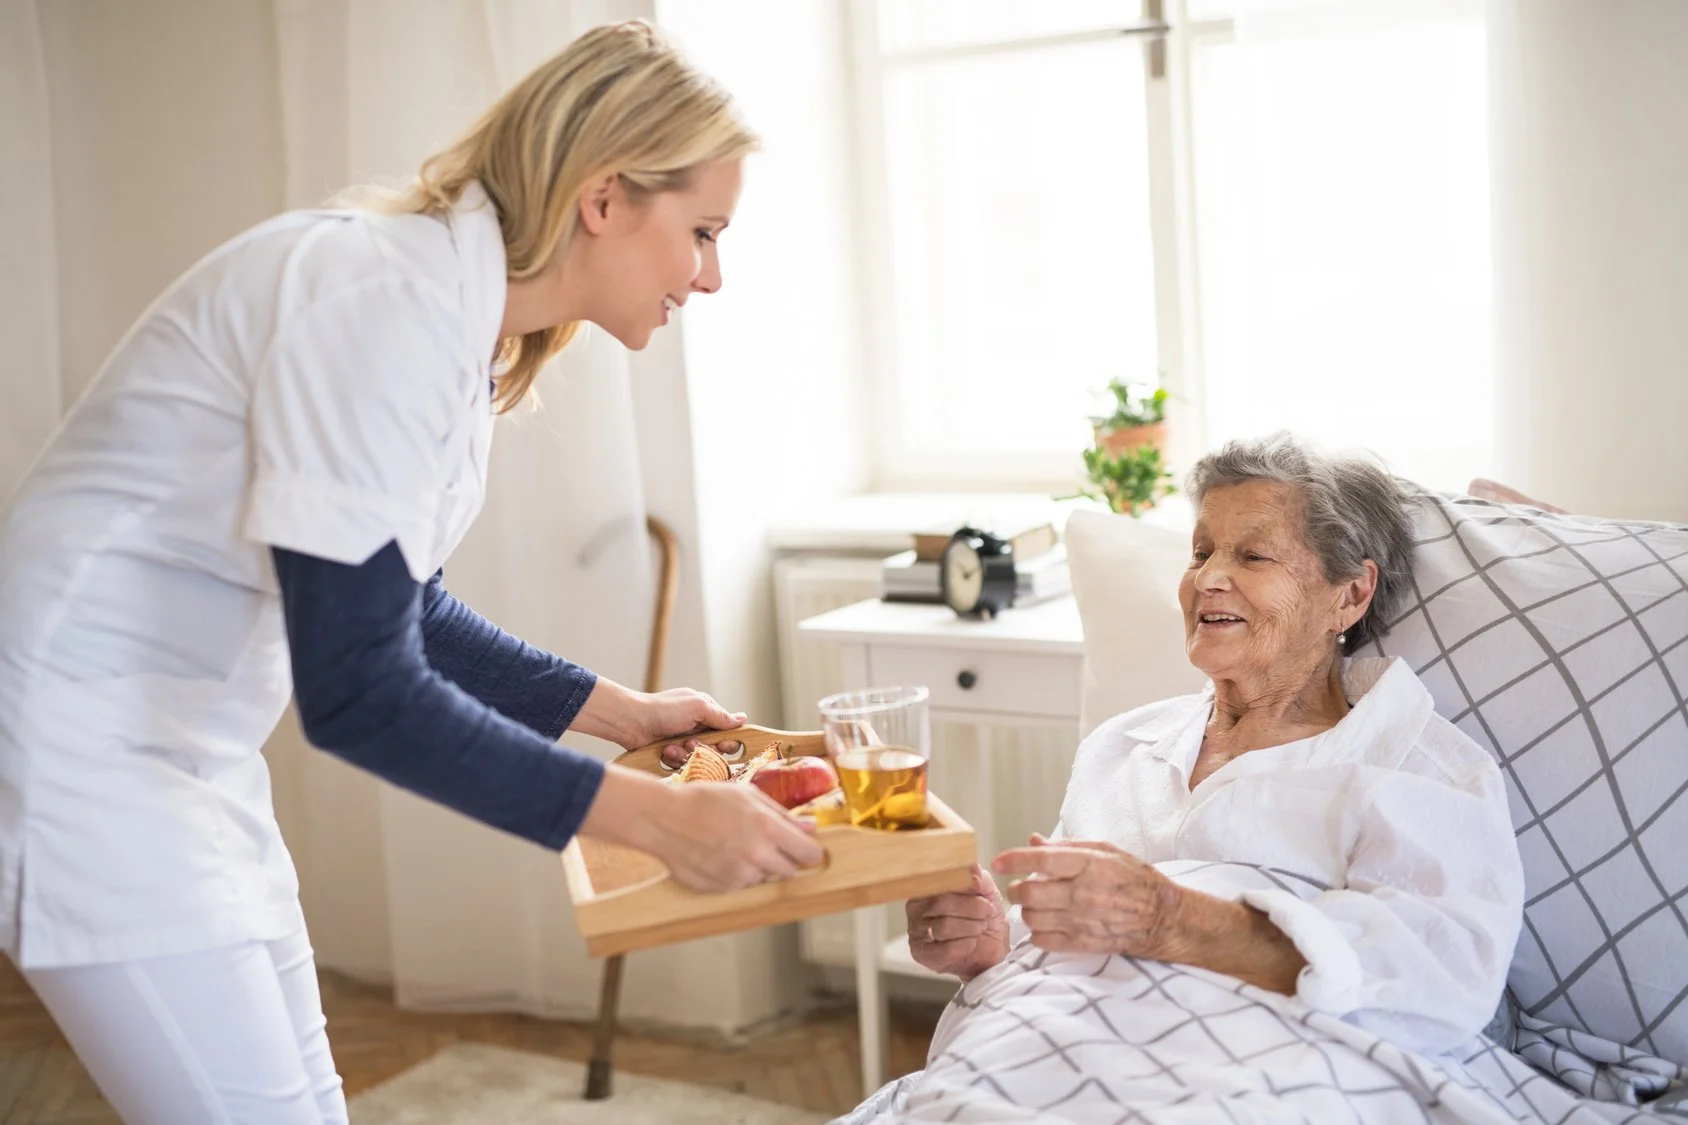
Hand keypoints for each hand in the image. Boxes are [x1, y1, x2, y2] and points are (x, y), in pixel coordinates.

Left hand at [574, 679, 745, 750]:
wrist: (632, 721)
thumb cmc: (664, 709)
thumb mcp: (697, 707)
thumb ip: (721, 716)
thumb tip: (743, 719)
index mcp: (706, 713)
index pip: (728, 732)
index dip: (728, 742)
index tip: (723, 745)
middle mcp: (697, 727)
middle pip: (714, 749)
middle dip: (705, 749)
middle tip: (692, 743)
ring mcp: (683, 741)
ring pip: (697, 758)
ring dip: (685, 753)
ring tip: (672, 746)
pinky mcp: (670, 753)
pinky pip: (681, 764)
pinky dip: (673, 758)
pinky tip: (664, 750)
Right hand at [655, 781, 824, 891]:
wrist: (663, 820)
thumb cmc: (704, 801)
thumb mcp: (747, 796)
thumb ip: (783, 815)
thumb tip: (810, 827)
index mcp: (768, 829)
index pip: (809, 854)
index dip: (809, 850)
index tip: (804, 848)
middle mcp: (757, 857)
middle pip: (790, 871)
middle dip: (782, 858)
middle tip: (763, 842)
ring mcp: (739, 876)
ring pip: (764, 879)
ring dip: (757, 867)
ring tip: (733, 845)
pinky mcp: (722, 890)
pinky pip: (741, 885)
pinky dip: (736, 874)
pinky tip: (719, 855)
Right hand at [906, 864, 1009, 980]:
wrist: (993, 948)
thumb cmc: (984, 918)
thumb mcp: (987, 892)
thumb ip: (979, 877)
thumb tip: (971, 867)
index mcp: (928, 885)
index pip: (939, 880)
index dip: (964, 886)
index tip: (980, 890)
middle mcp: (915, 906)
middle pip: (942, 904)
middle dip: (972, 909)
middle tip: (986, 913)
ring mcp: (915, 930)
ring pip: (944, 926)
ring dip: (971, 928)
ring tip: (980, 928)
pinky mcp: (920, 953)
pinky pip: (945, 950)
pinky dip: (965, 946)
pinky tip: (970, 943)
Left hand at [991, 835, 1182, 957]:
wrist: (1162, 917)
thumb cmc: (1134, 878)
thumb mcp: (1106, 851)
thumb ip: (1066, 846)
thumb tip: (1033, 840)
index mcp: (1089, 865)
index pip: (1041, 861)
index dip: (1014, 859)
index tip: (998, 861)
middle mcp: (1083, 894)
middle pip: (1029, 893)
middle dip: (1016, 889)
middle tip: (1019, 887)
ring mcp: (1082, 921)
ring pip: (1032, 918)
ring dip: (1026, 911)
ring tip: (1034, 905)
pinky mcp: (1083, 943)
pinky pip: (1044, 941)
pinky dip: (1037, 933)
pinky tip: (1046, 923)